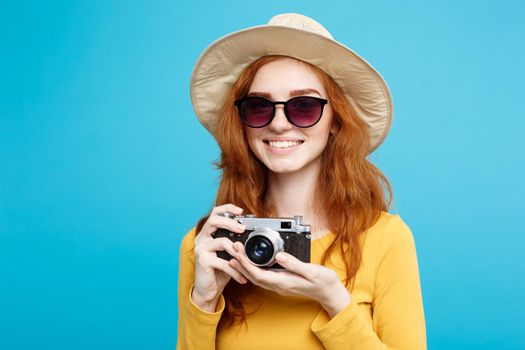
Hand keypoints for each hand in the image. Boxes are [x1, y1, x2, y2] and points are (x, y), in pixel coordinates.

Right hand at [192, 204, 247, 311]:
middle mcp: (201, 238)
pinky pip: (223, 262)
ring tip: (246, 261)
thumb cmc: (219, 271)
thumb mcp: (229, 254)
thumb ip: (235, 243)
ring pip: (222, 241)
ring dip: (238, 252)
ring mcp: (200, 248)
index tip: (240, 211)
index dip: (227, 209)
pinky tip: (242, 278)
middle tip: (242, 229)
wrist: (208, 290)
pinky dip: (235, 271)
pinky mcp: (202, 260)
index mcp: (208, 234)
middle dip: (230, 222)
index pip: (214, 213)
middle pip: (214, 221)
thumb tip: (251, 235)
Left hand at [229, 242, 350, 317]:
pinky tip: (250, 263)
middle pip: (253, 277)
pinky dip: (252, 270)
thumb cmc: (323, 281)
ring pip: (256, 278)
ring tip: (235, 255)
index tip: (238, 252)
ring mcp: (280, 285)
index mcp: (284, 282)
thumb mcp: (311, 271)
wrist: (330, 292)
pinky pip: (262, 277)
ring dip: (244, 267)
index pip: (258, 274)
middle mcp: (279, 286)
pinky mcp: (282, 282)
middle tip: (232, 248)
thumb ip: (295, 264)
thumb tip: (279, 256)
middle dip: (240, 263)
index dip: (245, 264)